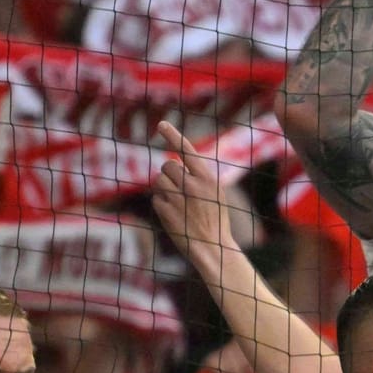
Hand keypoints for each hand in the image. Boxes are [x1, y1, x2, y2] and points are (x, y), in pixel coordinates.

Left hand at [152, 121, 236, 272]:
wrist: (214, 248)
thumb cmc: (216, 219)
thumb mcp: (215, 193)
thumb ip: (198, 177)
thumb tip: (172, 163)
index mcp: (208, 179)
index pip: (187, 151)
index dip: (173, 136)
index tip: (162, 124)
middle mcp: (192, 186)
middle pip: (168, 166)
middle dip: (169, 174)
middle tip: (179, 188)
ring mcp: (179, 199)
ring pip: (159, 182)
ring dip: (165, 190)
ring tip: (179, 204)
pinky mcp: (166, 212)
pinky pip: (156, 200)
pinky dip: (162, 206)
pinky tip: (175, 217)